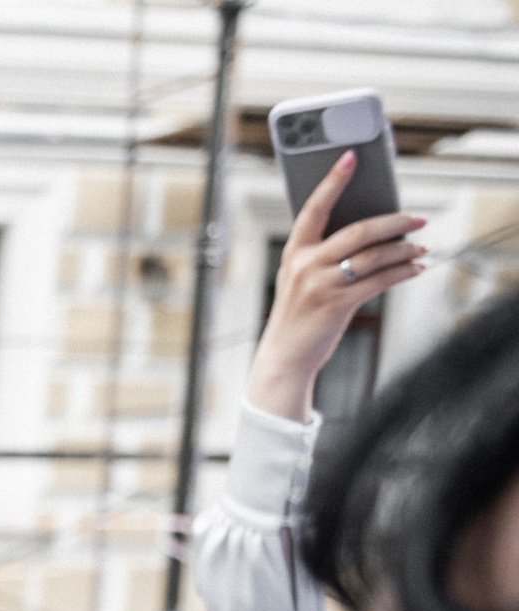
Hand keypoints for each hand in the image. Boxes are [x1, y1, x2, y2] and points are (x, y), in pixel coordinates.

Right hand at [247, 153, 427, 422]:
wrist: (285, 355)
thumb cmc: (299, 313)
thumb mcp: (302, 278)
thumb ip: (326, 253)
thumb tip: (376, 230)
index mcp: (294, 251)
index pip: (315, 208)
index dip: (333, 180)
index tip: (351, 157)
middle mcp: (305, 264)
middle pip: (358, 230)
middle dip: (394, 221)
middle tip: (417, 218)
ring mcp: (320, 284)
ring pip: (374, 255)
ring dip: (404, 249)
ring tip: (421, 247)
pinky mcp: (337, 304)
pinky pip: (380, 280)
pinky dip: (404, 272)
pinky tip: (416, 268)